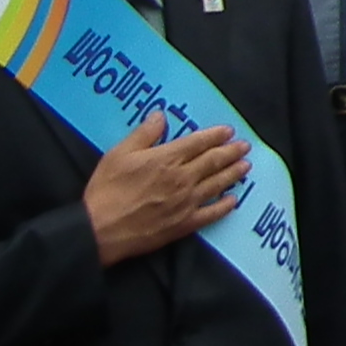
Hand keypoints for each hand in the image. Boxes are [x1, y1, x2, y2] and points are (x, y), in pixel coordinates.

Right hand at [84, 109, 251, 263]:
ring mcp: (186, 203)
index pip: (198, 143)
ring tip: (245, 166)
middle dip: (231, 152)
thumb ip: (144, 134)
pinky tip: (233, 201)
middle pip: (213, 162)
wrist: (99, 230)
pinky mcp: (183, 225)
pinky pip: (210, 214)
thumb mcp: (119, 154)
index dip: (215, 136)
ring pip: (216, 184)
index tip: (229, 131)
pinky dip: (224, 207)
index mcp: (167, 159)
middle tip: (245, 146)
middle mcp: (182, 179)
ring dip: (233, 174)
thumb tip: (160, 115)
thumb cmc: (107, 191)